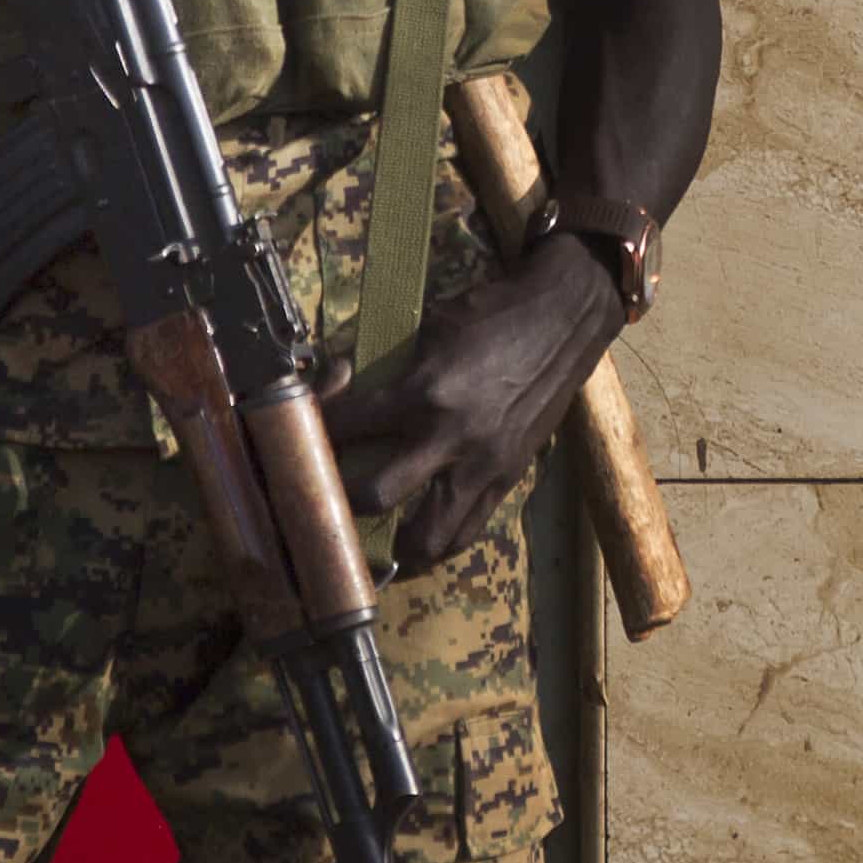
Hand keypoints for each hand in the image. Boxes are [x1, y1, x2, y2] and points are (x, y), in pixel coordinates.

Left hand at [316, 235, 623, 567]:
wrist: (564, 317)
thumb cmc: (492, 313)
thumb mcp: (431, 329)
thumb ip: (392, 366)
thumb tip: (347, 383)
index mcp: (425, 391)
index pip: (348, 426)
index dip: (315, 432)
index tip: (298, 439)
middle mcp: (450, 436)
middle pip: (375, 496)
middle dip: (342, 502)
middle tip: (326, 503)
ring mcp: (483, 463)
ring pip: (428, 536)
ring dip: (394, 548)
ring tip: (372, 549)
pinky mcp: (509, 476)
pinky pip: (469, 530)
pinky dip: (440, 543)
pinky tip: (421, 541)